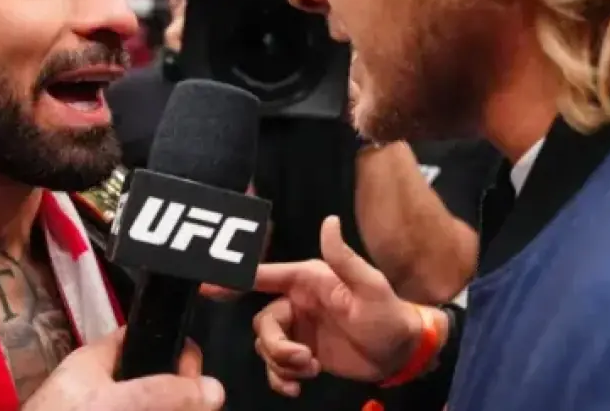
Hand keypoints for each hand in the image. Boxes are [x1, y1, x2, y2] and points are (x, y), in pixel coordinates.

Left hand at [22, 327, 223, 410]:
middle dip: (180, 392)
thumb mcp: (117, 404)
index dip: (171, 347)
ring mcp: (102, 410)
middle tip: (197, 407)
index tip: (194, 372)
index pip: (141, 338)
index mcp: (94, 362)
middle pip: (154, 380)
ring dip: (176, 407)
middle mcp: (99, 389)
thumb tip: (215, 389)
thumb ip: (164, 393)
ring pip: (151, 404)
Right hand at [245, 216, 424, 396]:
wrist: (401, 355)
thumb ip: (344, 258)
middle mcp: (297, 302)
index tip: (208, 287)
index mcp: (308, 280)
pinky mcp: (302, 355)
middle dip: (277, 346)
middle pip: (262, 323)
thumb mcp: (370, 286)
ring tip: (313, 370)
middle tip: (306, 360)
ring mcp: (298, 330)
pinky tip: (299, 388)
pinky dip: (281, 379)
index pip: (264, 275)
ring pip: (266, 347)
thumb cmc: (388, 315)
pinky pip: (275, 367)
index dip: (235, 280)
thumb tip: (329, 221)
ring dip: (283, 364)